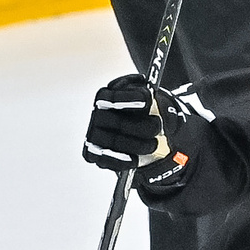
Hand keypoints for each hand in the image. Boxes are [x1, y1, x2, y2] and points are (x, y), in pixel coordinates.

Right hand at [82, 74, 190, 188]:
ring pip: (114, 142)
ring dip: (138, 146)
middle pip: (116, 121)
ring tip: (152, 145)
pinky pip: (105, 159)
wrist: (138, 132)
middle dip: (141, 127)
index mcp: (106, 96)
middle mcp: (97, 114)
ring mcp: (93, 133)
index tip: (146, 101)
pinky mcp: (92, 151)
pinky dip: (122, 161)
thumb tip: (147, 88)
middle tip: (157, 126)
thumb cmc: (142, 113)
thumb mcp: (147, 99)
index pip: (113, 97)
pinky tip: (134, 160)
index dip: (129, 98)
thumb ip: (146, 94)